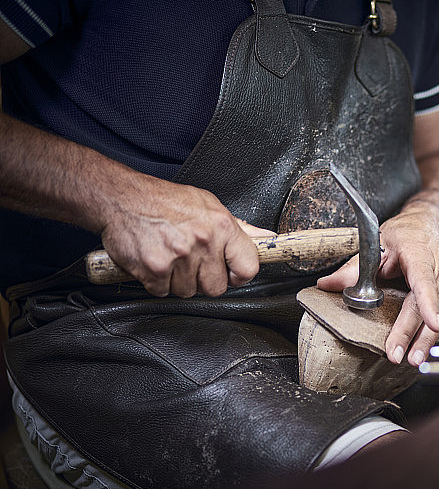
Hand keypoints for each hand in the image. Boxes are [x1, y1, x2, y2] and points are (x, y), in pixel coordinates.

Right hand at [99, 178, 273, 297]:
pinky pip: (163, 292)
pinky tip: (156, 261)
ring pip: (188, 291)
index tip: (231, 274)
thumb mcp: (208, 205)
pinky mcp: (155, 268)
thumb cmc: (165, 200)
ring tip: (171, 257)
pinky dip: (157, 282)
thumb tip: (266, 238)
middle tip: (191, 262)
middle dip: (203, 280)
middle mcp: (203, 241)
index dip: (240, 276)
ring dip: (178, 281)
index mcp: (221, 226)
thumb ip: (238, 227)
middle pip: (216, 287)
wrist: (121, 197)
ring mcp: (179, 256)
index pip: (248, 267)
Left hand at [317, 201, 438, 365]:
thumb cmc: (404, 234)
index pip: (424, 281)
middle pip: (427, 305)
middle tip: (398, 355)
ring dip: (431, 340)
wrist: (431, 222)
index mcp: (419, 254)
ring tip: (417, 360)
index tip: (432, 324)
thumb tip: (326, 285)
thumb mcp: (376, 244)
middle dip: (413, 334)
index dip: (429, 303)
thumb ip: (354, 268)